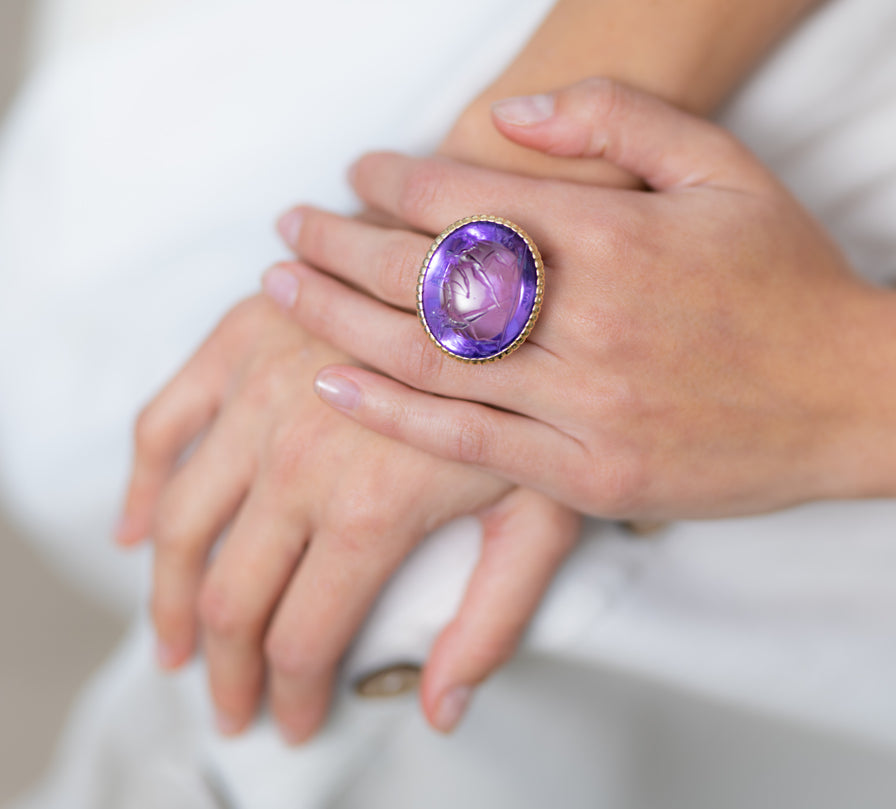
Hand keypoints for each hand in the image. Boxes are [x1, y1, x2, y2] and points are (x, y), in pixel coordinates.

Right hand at [116, 296, 579, 740]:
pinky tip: (136, 529)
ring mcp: (261, 396)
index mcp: (372, 509)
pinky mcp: (240, 341)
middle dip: (223, 669)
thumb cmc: (537, 381)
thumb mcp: (543, 509)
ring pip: (178, 525)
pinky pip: (161, 423)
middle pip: (228, 599)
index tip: (293, 722)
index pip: (302, 639)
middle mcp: (300, 458)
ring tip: (173, 644)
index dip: (291, 697)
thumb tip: (444, 707)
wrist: (508, 256)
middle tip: (232, 704)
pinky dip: (139, 483)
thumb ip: (494, 613)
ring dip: (163, 599)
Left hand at [262, 79, 895, 520]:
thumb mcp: (726, 168)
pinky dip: (391, 409)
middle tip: (289, 227)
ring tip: (281, 290)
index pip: (469, 199)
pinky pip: (469, 441)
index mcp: (620, 237)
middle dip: (341, 246)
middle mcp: (593, 321)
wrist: (860, 397)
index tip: (355, 172)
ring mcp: (588, 406)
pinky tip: (331, 378)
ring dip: (340, 320)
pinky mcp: (592, 476)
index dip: (394, 181)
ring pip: (430, 359)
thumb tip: (513, 112)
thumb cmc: (792, 279)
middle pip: (428, 278)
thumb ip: (620, 119)